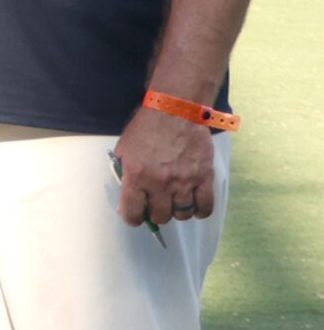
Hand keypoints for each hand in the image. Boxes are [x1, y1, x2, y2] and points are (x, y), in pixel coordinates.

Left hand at [115, 107, 222, 226]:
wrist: (175, 111)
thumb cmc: (146, 129)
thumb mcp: (124, 151)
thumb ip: (124, 175)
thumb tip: (126, 199)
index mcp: (136, 177)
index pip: (132, 214)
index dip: (133, 218)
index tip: (136, 215)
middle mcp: (160, 183)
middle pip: (160, 217)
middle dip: (156, 214)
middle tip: (157, 204)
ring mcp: (184, 182)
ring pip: (182, 215)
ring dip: (177, 212)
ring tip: (175, 202)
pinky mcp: (205, 177)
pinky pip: (205, 206)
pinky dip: (200, 211)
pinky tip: (194, 205)